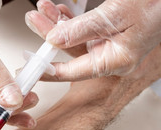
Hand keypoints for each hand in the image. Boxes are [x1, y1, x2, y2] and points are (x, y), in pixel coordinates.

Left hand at [27, 0, 160, 81]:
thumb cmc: (155, 5)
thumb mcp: (114, 16)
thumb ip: (81, 30)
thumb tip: (54, 40)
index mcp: (115, 62)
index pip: (73, 72)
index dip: (49, 69)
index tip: (31, 66)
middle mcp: (111, 57)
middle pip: (70, 52)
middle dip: (49, 35)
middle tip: (33, 21)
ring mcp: (109, 45)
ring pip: (74, 38)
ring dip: (56, 24)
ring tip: (42, 10)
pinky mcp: (108, 33)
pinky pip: (83, 30)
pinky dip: (70, 20)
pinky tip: (58, 11)